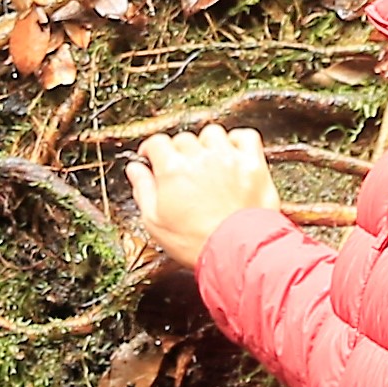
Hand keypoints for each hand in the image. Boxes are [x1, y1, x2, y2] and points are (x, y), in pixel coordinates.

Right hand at [127, 125, 278, 271]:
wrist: (236, 252)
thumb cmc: (196, 242)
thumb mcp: (155, 222)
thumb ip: (143, 190)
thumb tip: (135, 171)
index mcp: (173, 169)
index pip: (157, 142)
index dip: (152, 150)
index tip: (152, 157)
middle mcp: (200, 157)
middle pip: (184, 139)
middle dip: (178, 152)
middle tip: (180, 170)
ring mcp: (228, 158)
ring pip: (213, 134)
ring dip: (206, 144)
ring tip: (206, 161)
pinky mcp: (252, 164)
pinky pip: (245, 137)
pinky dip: (237, 140)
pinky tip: (232, 152)